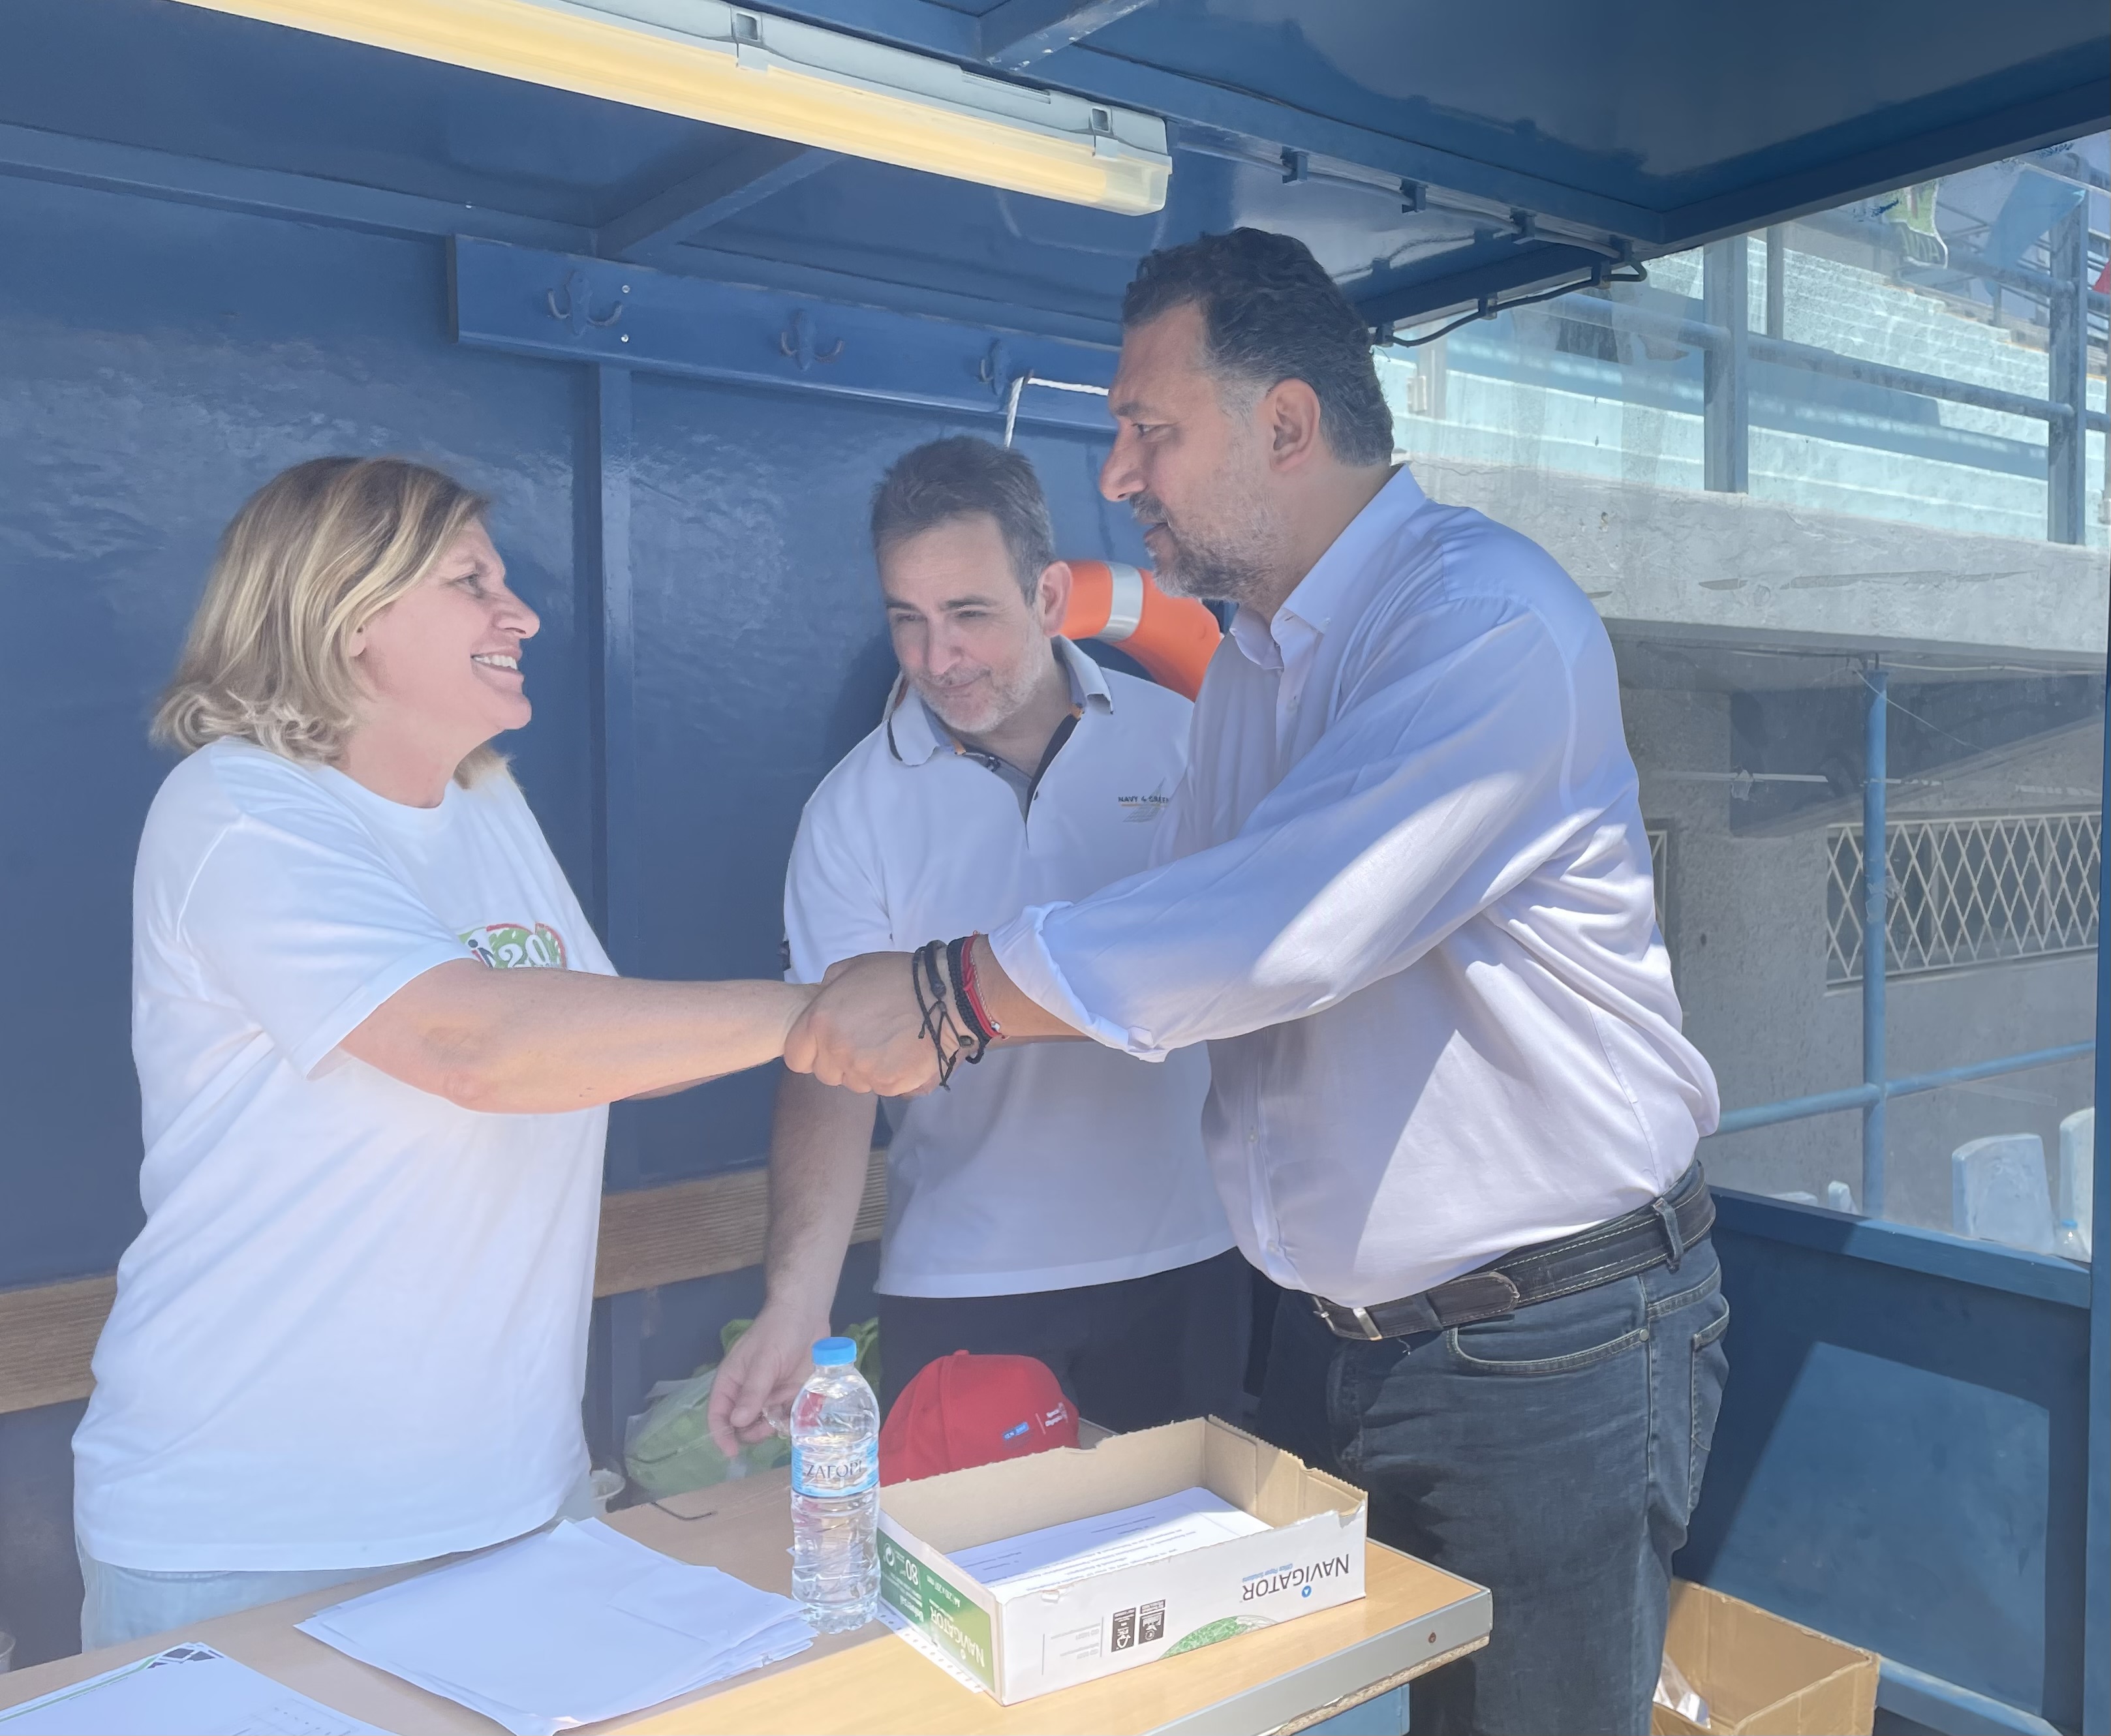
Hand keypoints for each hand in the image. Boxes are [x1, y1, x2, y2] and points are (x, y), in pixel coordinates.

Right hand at [708, 1303, 829, 1455]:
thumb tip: (736, 1423)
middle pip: (743, 1424)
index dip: (721, 1434)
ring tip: (785, 1420)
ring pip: (766, 1423)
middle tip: (768, 1429)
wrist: (808, 1314)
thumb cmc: (778, 1332)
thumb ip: (752, 1392)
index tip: (731, 1452)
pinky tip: (801, 1417)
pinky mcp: (791, 1394)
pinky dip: (792, 1421)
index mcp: (732, 1381)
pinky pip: (788, 1417)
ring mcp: (771, 1394)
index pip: (718, 1412)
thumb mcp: (763, 1361)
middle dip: (752, 1432)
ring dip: (773, 1427)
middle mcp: (749, 1392)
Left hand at [783, 952, 942, 1095]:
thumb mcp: (852, 968)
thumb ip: (827, 987)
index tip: (827, 1044)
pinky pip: (880, 1087)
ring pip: (854, 1083)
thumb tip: (822, 1002)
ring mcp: (862, 1071)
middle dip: (838, 1062)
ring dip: (864, 1070)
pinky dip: (890, 1076)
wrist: (945, 995)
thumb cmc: (897, 976)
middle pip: (825, 1074)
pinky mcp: (889, 1085)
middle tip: (863, 1041)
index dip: (810, 1051)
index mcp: (819, 1021)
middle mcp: (836, 1050)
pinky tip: (903, 1055)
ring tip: (887, 1046)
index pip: (796, 1058)